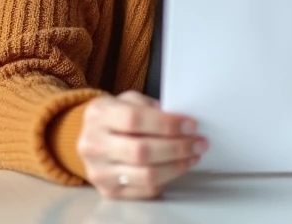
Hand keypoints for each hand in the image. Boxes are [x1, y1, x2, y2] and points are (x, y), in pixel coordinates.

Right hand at [78, 91, 206, 198]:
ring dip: (177, 165)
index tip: (190, 125)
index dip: (166, 124)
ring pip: (146, 175)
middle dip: (177, 147)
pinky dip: (168, 179)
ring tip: (192, 155)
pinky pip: (146, 190)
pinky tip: (178, 167)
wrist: (93, 137)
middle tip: (198, 142)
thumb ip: (152, 108)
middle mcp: (93, 144)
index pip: (134, 120)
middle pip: (141, 151)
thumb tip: (183, 124)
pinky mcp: (109, 191)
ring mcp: (99, 171)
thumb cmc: (117, 116)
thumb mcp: (129, 100)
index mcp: (99, 115)